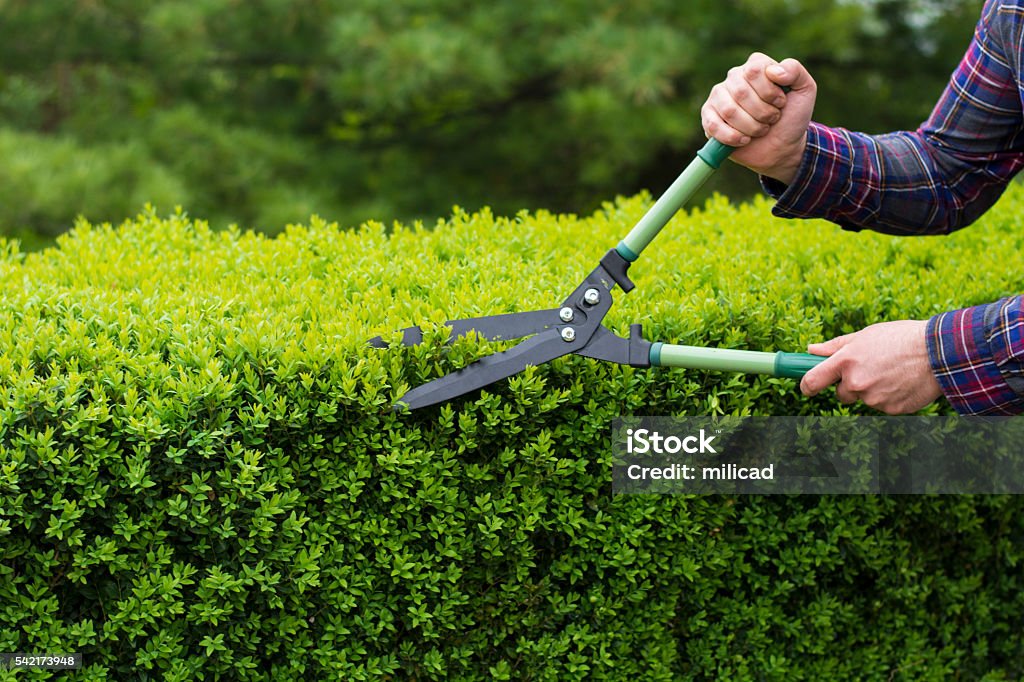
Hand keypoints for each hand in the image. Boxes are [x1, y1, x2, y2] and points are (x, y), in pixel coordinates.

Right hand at [701, 52, 816, 183]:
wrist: (782, 147)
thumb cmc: (792, 117)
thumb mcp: (805, 90)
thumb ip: (795, 71)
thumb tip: (773, 71)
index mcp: (755, 66)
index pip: (754, 70)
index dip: (769, 92)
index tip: (781, 103)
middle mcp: (734, 77)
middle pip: (740, 92)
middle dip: (762, 113)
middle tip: (772, 120)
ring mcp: (718, 97)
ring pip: (728, 111)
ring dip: (750, 127)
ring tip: (760, 130)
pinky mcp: (708, 118)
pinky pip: (713, 126)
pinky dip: (732, 137)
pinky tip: (744, 140)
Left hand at [800, 320, 943, 413]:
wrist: (939, 353)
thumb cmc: (900, 338)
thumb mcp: (865, 335)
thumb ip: (835, 346)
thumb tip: (810, 350)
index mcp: (846, 361)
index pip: (812, 381)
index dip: (807, 386)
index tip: (807, 387)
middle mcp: (856, 382)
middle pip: (841, 394)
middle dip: (850, 385)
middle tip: (870, 369)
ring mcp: (874, 399)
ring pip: (864, 399)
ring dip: (872, 390)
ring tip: (892, 372)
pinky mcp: (891, 410)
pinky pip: (882, 406)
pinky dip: (889, 397)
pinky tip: (902, 382)